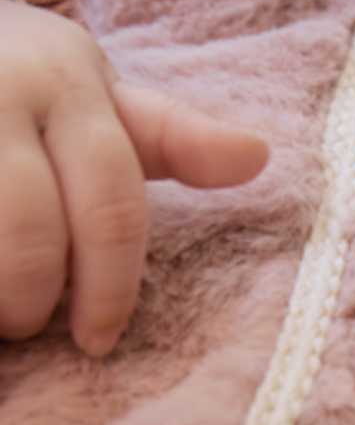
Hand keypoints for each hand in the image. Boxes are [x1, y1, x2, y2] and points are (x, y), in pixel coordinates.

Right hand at [0, 0, 267, 356]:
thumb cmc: (29, 84)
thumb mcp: (99, 97)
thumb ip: (173, 139)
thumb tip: (258, 156)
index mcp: (67, 84)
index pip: (110, 200)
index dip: (110, 286)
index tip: (98, 341)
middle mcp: (2, 90)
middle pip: (30, 226)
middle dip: (33, 296)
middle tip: (29, 325)